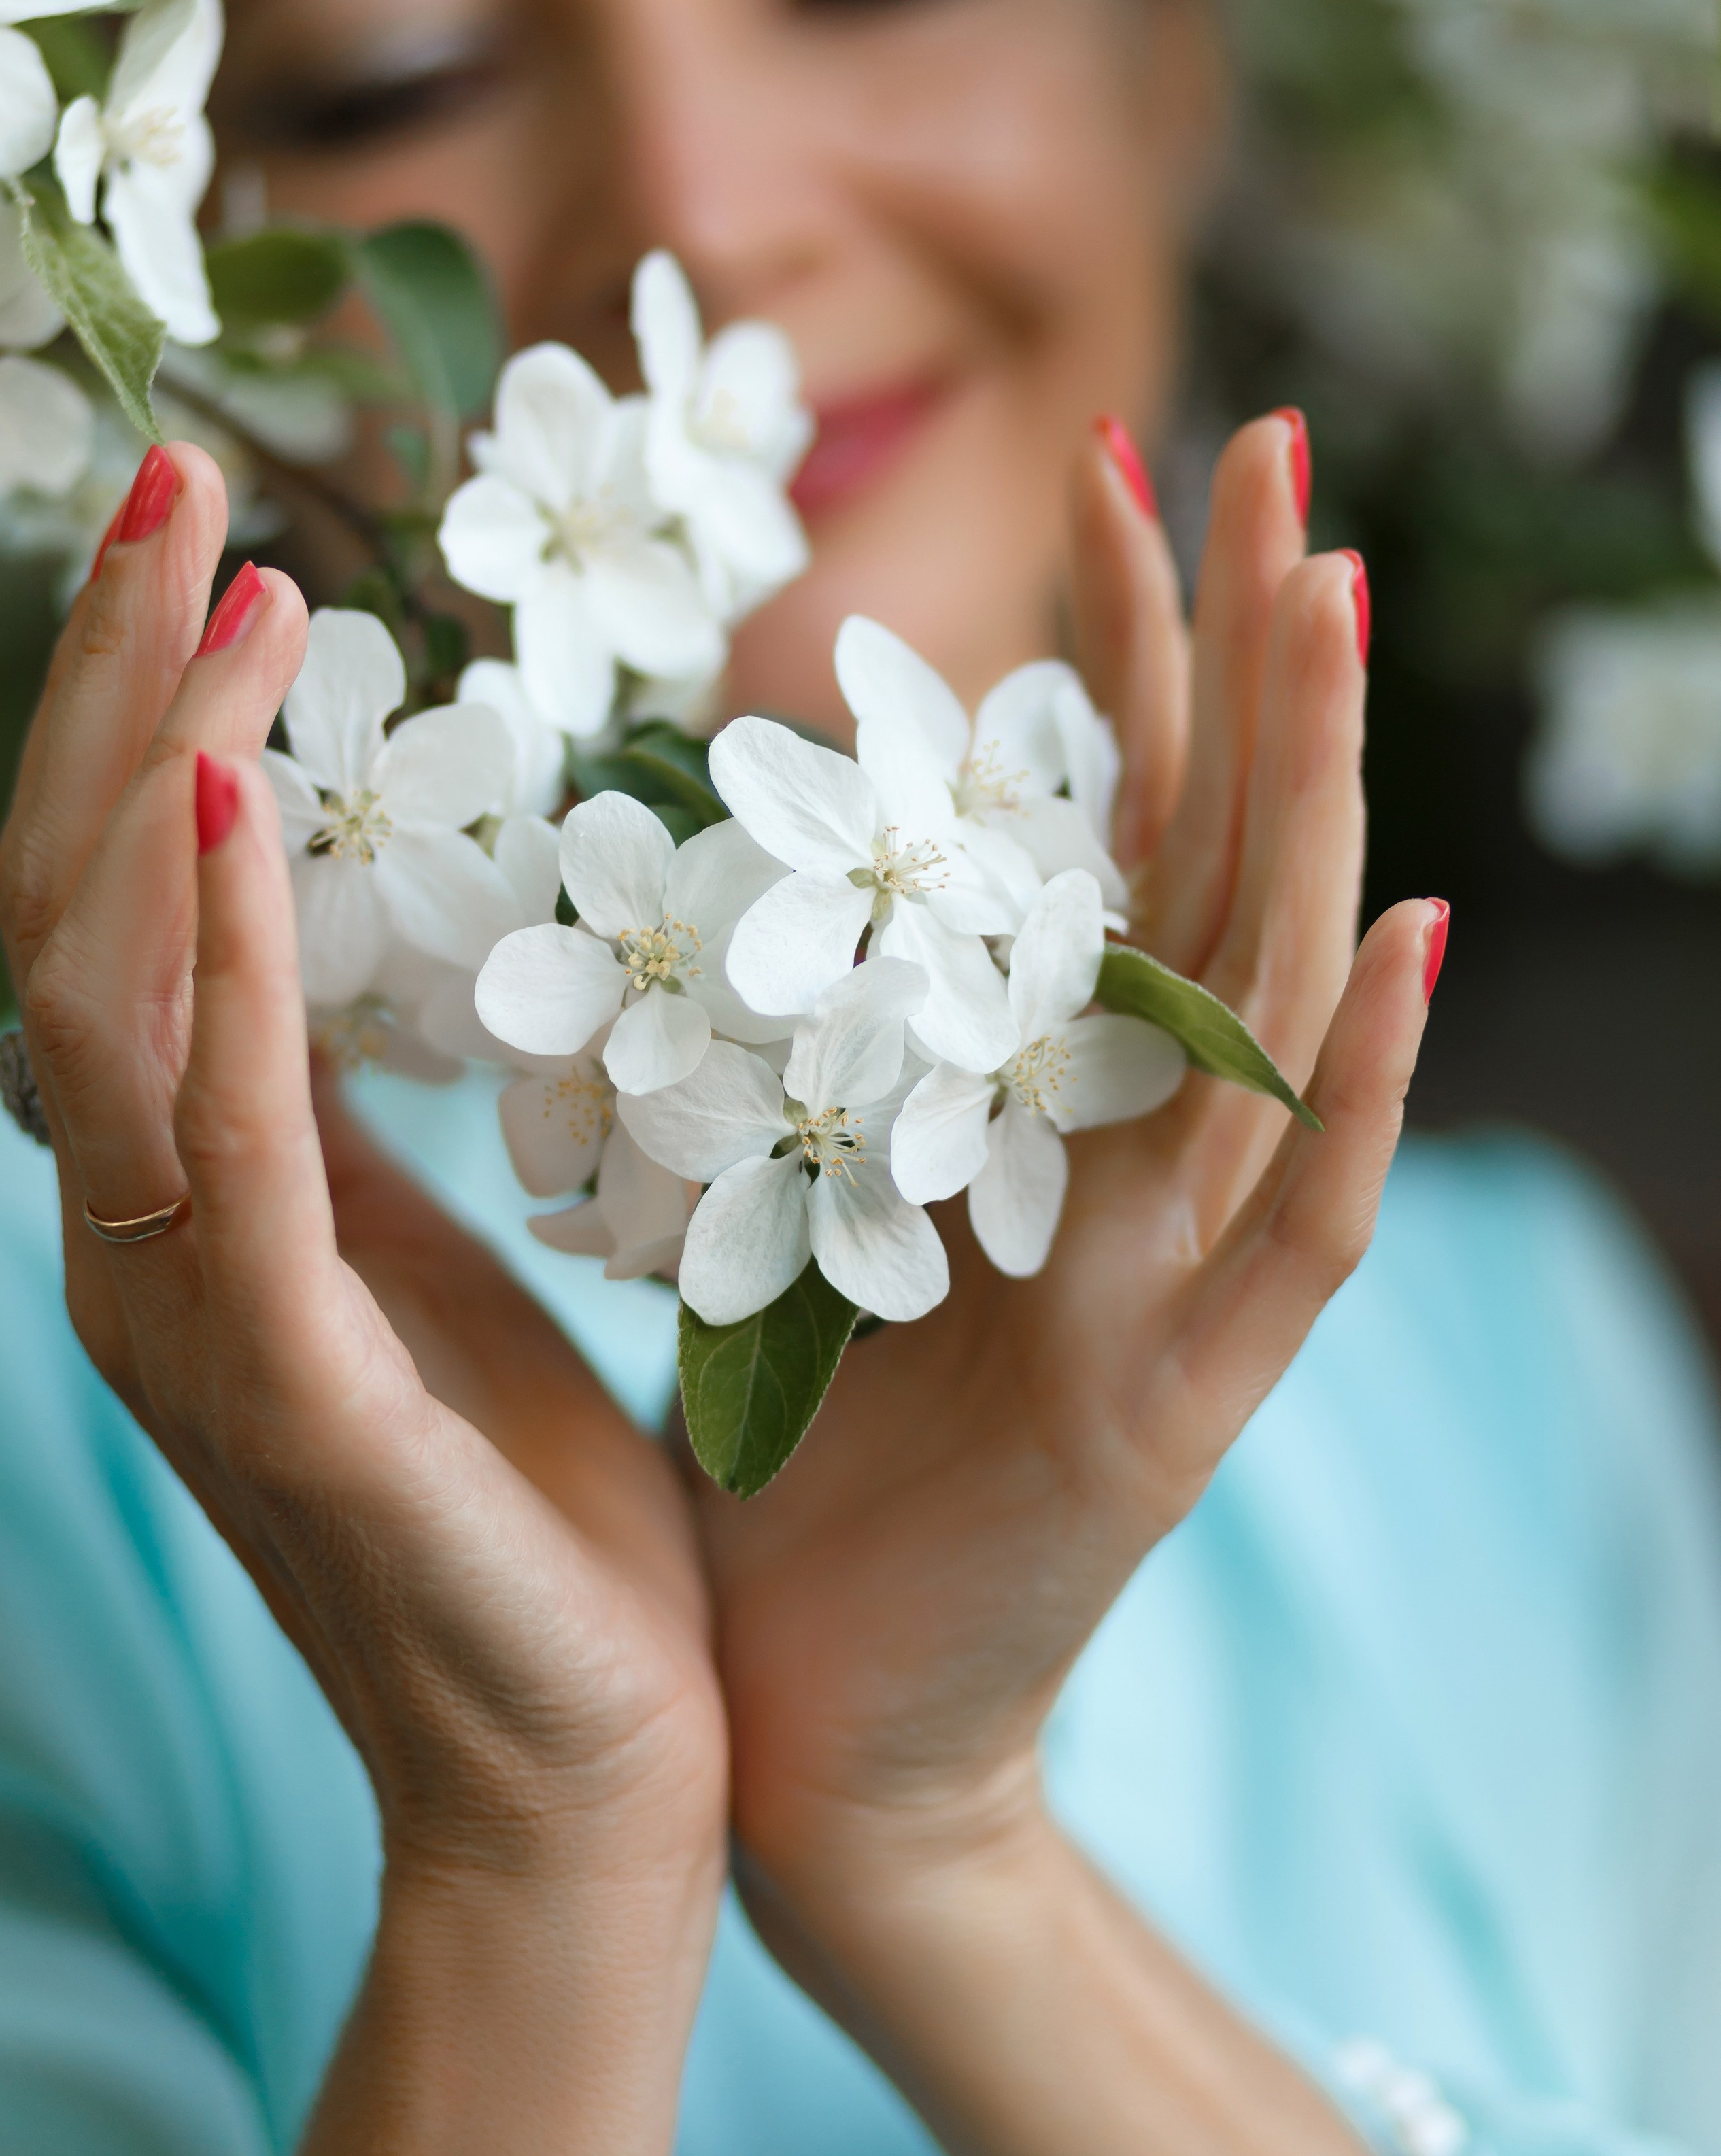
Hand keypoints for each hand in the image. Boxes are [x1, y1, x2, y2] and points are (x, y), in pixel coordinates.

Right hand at [0, 445, 725, 2155]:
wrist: (590, 1780)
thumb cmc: (527, 1513)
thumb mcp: (419, 1266)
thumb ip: (327, 1122)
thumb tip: (303, 942)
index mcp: (184, 1206)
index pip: (120, 915)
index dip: (146, 721)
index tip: (231, 544)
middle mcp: (143, 1244)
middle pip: (78, 915)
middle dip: (127, 689)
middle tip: (190, 477)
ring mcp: (192, 1323)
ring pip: (114, 1001)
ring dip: (164, 776)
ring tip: (233, 586)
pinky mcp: (291, 1400)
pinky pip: (228, 1154)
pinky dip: (226, 972)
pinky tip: (251, 814)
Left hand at [690, 416, 1430, 2155]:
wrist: (808, 1718)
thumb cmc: (790, 1455)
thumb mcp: (803, 1190)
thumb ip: (830, 1035)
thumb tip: (761, 854)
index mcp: (1048, 1095)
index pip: (1107, 823)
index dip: (1121, 643)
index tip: (1110, 453)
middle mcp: (1144, 1153)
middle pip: (1217, 855)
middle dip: (1239, 645)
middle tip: (1260, 436)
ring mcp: (1181, 1272)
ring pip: (1266, 990)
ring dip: (1305, 789)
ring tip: (1323, 591)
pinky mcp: (1179, 1410)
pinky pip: (1294, 1226)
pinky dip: (1346, 1082)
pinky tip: (1394, 931)